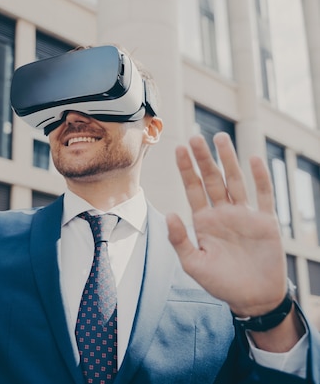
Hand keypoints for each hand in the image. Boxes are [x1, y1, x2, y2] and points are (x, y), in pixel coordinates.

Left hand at [166, 133, 285, 317]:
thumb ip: (180, 240)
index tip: (178, 148)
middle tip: (195, 137)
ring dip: (228, 160)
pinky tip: (253, 159)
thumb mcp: (193, 264)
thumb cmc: (220, 283)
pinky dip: (260, 178)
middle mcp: (223, 213)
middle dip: (203, 159)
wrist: (252, 298)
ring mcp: (244, 215)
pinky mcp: (266, 222)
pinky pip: (263, 195)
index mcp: (204, 221)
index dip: (186, 169)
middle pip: (212, 179)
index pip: (192, 189)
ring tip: (219, 138)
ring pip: (235, 181)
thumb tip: (170, 214)